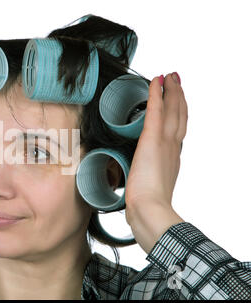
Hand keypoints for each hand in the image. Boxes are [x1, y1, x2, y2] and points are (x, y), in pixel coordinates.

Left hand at [124, 73, 186, 252]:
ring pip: (172, 109)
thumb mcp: (152, 192)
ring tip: (170, 77)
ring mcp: (165, 142)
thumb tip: (138, 192)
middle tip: (176, 81)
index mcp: (173, 159)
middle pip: (180, 116)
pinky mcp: (152, 140)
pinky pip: (155, 110)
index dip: (179, 115)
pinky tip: (156, 80)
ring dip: (171, 91)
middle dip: (179, 97)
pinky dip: (156, 94)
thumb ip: (149, 185)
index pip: (178, 131)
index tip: (177, 104)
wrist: (151, 210)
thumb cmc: (149, 206)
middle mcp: (173, 148)